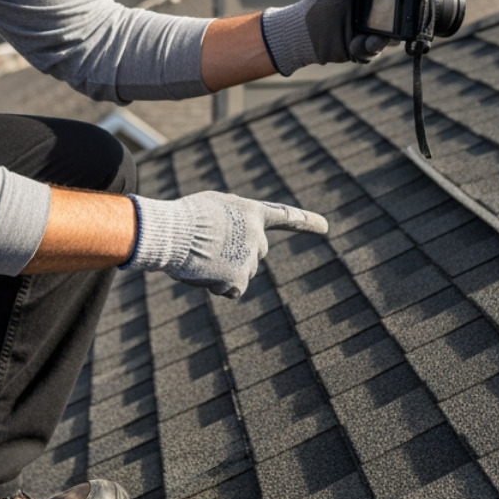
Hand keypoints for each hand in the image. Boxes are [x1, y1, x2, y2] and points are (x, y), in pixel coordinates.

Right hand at [123, 191, 328, 297]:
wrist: (172, 234)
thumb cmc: (186, 218)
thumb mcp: (214, 208)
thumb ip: (233, 221)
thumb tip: (230, 242)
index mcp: (252, 213)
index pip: (285, 216)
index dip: (306, 221)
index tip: (325, 226)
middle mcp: (258, 236)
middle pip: (256, 254)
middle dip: (238, 255)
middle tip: (211, 249)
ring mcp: (250, 258)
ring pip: (243, 273)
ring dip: (224, 271)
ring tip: (202, 257)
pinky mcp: (239, 279)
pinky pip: (233, 290)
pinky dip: (219, 287)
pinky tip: (204, 273)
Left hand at [259, 0, 389, 75]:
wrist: (303, 32)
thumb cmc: (320, 2)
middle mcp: (373, 11)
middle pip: (398, 16)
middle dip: (399, 22)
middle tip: (393, 22)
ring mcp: (369, 30)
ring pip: (389, 38)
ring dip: (382, 40)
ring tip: (370, 41)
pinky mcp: (362, 48)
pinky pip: (373, 52)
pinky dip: (366, 50)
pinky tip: (354, 45)